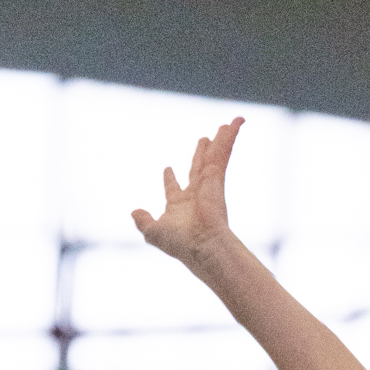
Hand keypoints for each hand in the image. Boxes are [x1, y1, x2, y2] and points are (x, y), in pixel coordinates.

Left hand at [132, 117, 242, 267]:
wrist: (203, 246)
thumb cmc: (180, 244)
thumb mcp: (154, 233)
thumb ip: (143, 222)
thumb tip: (134, 213)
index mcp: (179, 205)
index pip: (174, 188)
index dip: (169, 178)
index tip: (167, 169)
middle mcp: (196, 194)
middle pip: (198, 167)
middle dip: (202, 154)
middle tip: (205, 140)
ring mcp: (209, 184)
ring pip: (215, 155)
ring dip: (221, 139)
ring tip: (228, 124)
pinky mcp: (218, 178)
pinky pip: (223, 152)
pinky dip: (229, 138)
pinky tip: (235, 123)